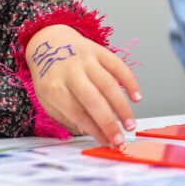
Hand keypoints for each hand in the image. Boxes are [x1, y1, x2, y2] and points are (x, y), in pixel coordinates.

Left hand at [24, 24, 140, 146]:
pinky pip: (118, 65)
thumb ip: (67, 117)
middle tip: (120, 139)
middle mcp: (70, 72)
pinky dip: (130, 81)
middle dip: (109, 122)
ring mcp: (85, 59)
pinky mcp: (98, 50)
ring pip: (108, 84)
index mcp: (54, 87)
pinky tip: (136, 97)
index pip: (77, 113)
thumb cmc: (50, 76)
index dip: (95, 130)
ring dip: (122, 106)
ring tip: (130, 124)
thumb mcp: (48, 100)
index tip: (107, 143)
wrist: (49, 42)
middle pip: (93, 99)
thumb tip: (90, 133)